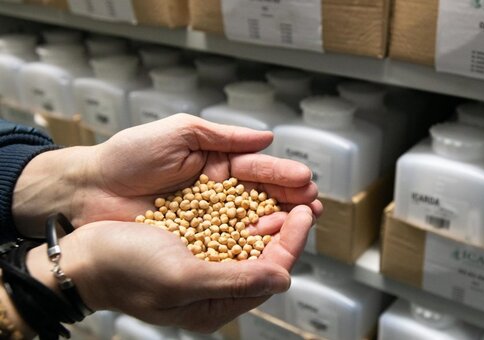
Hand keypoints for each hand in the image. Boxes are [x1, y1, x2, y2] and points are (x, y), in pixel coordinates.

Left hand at [12, 114, 321, 236]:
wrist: (89, 191)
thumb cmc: (129, 156)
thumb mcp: (179, 132)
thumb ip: (224, 136)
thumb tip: (266, 138)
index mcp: (216, 163)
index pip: (257, 169)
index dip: (282, 175)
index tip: (305, 181)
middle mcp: (217, 191)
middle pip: (262, 196)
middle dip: (289, 200)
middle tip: (312, 206)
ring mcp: (208, 218)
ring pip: (251, 220)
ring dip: (278, 223)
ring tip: (301, 224)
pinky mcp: (195, 240)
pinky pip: (228, 243)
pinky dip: (251, 244)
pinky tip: (270, 245)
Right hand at [26, 204, 314, 332]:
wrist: (83, 254)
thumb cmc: (125, 270)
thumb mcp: (183, 278)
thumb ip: (236, 281)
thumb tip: (283, 279)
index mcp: (215, 304)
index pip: (269, 273)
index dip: (292, 242)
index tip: (306, 213)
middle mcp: (213, 286)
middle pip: (264, 256)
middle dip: (286, 228)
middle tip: (304, 201)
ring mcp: (202, 263)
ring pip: (249, 241)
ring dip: (268, 218)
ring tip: (286, 197)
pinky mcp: (191, 243)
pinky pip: (227, 229)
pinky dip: (243, 213)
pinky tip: (254, 197)